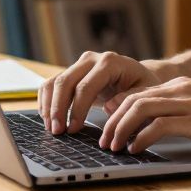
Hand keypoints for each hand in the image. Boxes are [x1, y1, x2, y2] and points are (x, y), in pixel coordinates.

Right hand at [40, 51, 163, 134]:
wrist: (138, 75)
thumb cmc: (143, 86)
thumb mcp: (145, 93)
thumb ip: (129, 99)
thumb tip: (109, 107)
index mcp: (110, 62)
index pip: (86, 86)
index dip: (77, 109)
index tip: (73, 129)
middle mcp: (91, 59)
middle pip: (65, 82)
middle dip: (58, 109)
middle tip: (57, 132)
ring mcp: (79, 64)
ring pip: (54, 82)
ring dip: (49, 106)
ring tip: (52, 128)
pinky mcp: (71, 72)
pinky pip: (51, 84)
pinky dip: (46, 101)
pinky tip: (49, 119)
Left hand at [98, 77, 190, 153]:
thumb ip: (189, 110)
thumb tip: (168, 125)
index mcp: (185, 85)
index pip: (140, 93)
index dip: (119, 109)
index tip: (109, 126)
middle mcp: (183, 89)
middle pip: (132, 99)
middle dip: (112, 121)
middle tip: (104, 140)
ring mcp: (189, 103)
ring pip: (138, 109)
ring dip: (120, 129)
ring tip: (113, 147)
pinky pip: (157, 126)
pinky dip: (140, 138)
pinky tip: (135, 150)